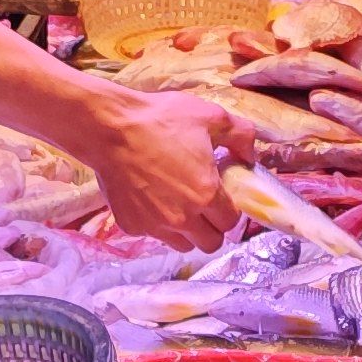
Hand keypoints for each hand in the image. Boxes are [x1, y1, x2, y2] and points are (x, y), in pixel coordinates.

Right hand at [85, 89, 254, 251]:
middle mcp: (183, 217)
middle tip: (205, 207)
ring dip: (187, 232)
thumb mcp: (209, 116)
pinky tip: (152, 200)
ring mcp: (156, 225)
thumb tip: (251, 155)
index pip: (231, 222)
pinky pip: (154, 235)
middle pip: (211, 243)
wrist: (110, 129)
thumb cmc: (160, 119)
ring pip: (184, 245)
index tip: (222, 198)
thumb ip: (241, 135)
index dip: (229, 210)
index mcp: (207, 193)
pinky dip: (157, 224)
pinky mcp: (133, 226)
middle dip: (213, 228)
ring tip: (180, 207)